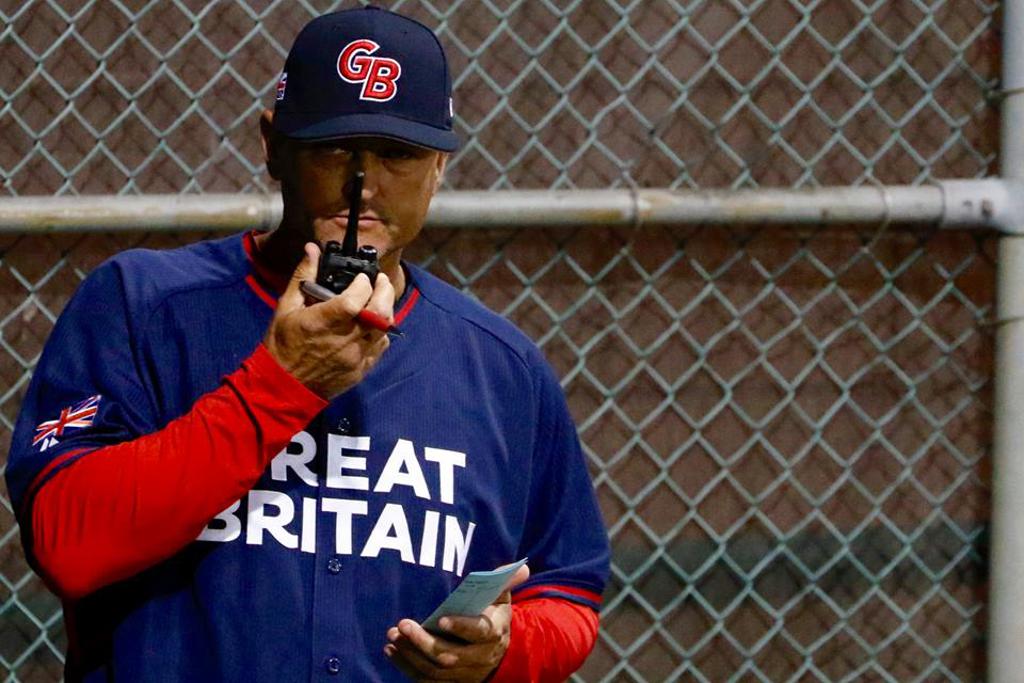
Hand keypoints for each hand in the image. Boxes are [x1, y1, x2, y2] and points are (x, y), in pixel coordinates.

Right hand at [264, 242, 394, 398]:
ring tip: (378, 300)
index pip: (355, 299)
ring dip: (386, 310)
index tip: (361, 277)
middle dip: (385, 291)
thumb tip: (312, 249)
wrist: (283, 387)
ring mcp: (356, 356)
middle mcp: (344, 339)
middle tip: (380, 281)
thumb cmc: (281, 346)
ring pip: (385, 329)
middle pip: (379, 313)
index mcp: (323, 322)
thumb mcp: (286, 308)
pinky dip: (380, 332)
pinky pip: (380, 346)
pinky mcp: (362, 369)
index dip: (364, 283)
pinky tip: (371, 325)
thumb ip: (304, 276)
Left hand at [384, 565, 529, 681]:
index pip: (479, 633)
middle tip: (402, 625)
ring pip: (435, 671)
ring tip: (392, 636)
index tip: (441, 619)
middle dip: (424, 642)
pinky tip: (392, 650)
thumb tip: (521, 566)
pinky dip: (407, 668)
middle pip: (450, 656)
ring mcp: (464, 674)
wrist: (499, 652)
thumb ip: (506, 581)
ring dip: (410, 655)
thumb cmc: (494, 617)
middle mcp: (480, 658)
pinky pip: (426, 681)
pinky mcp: (451, 682)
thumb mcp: (502, 598)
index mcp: (494, 634)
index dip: (461, 627)